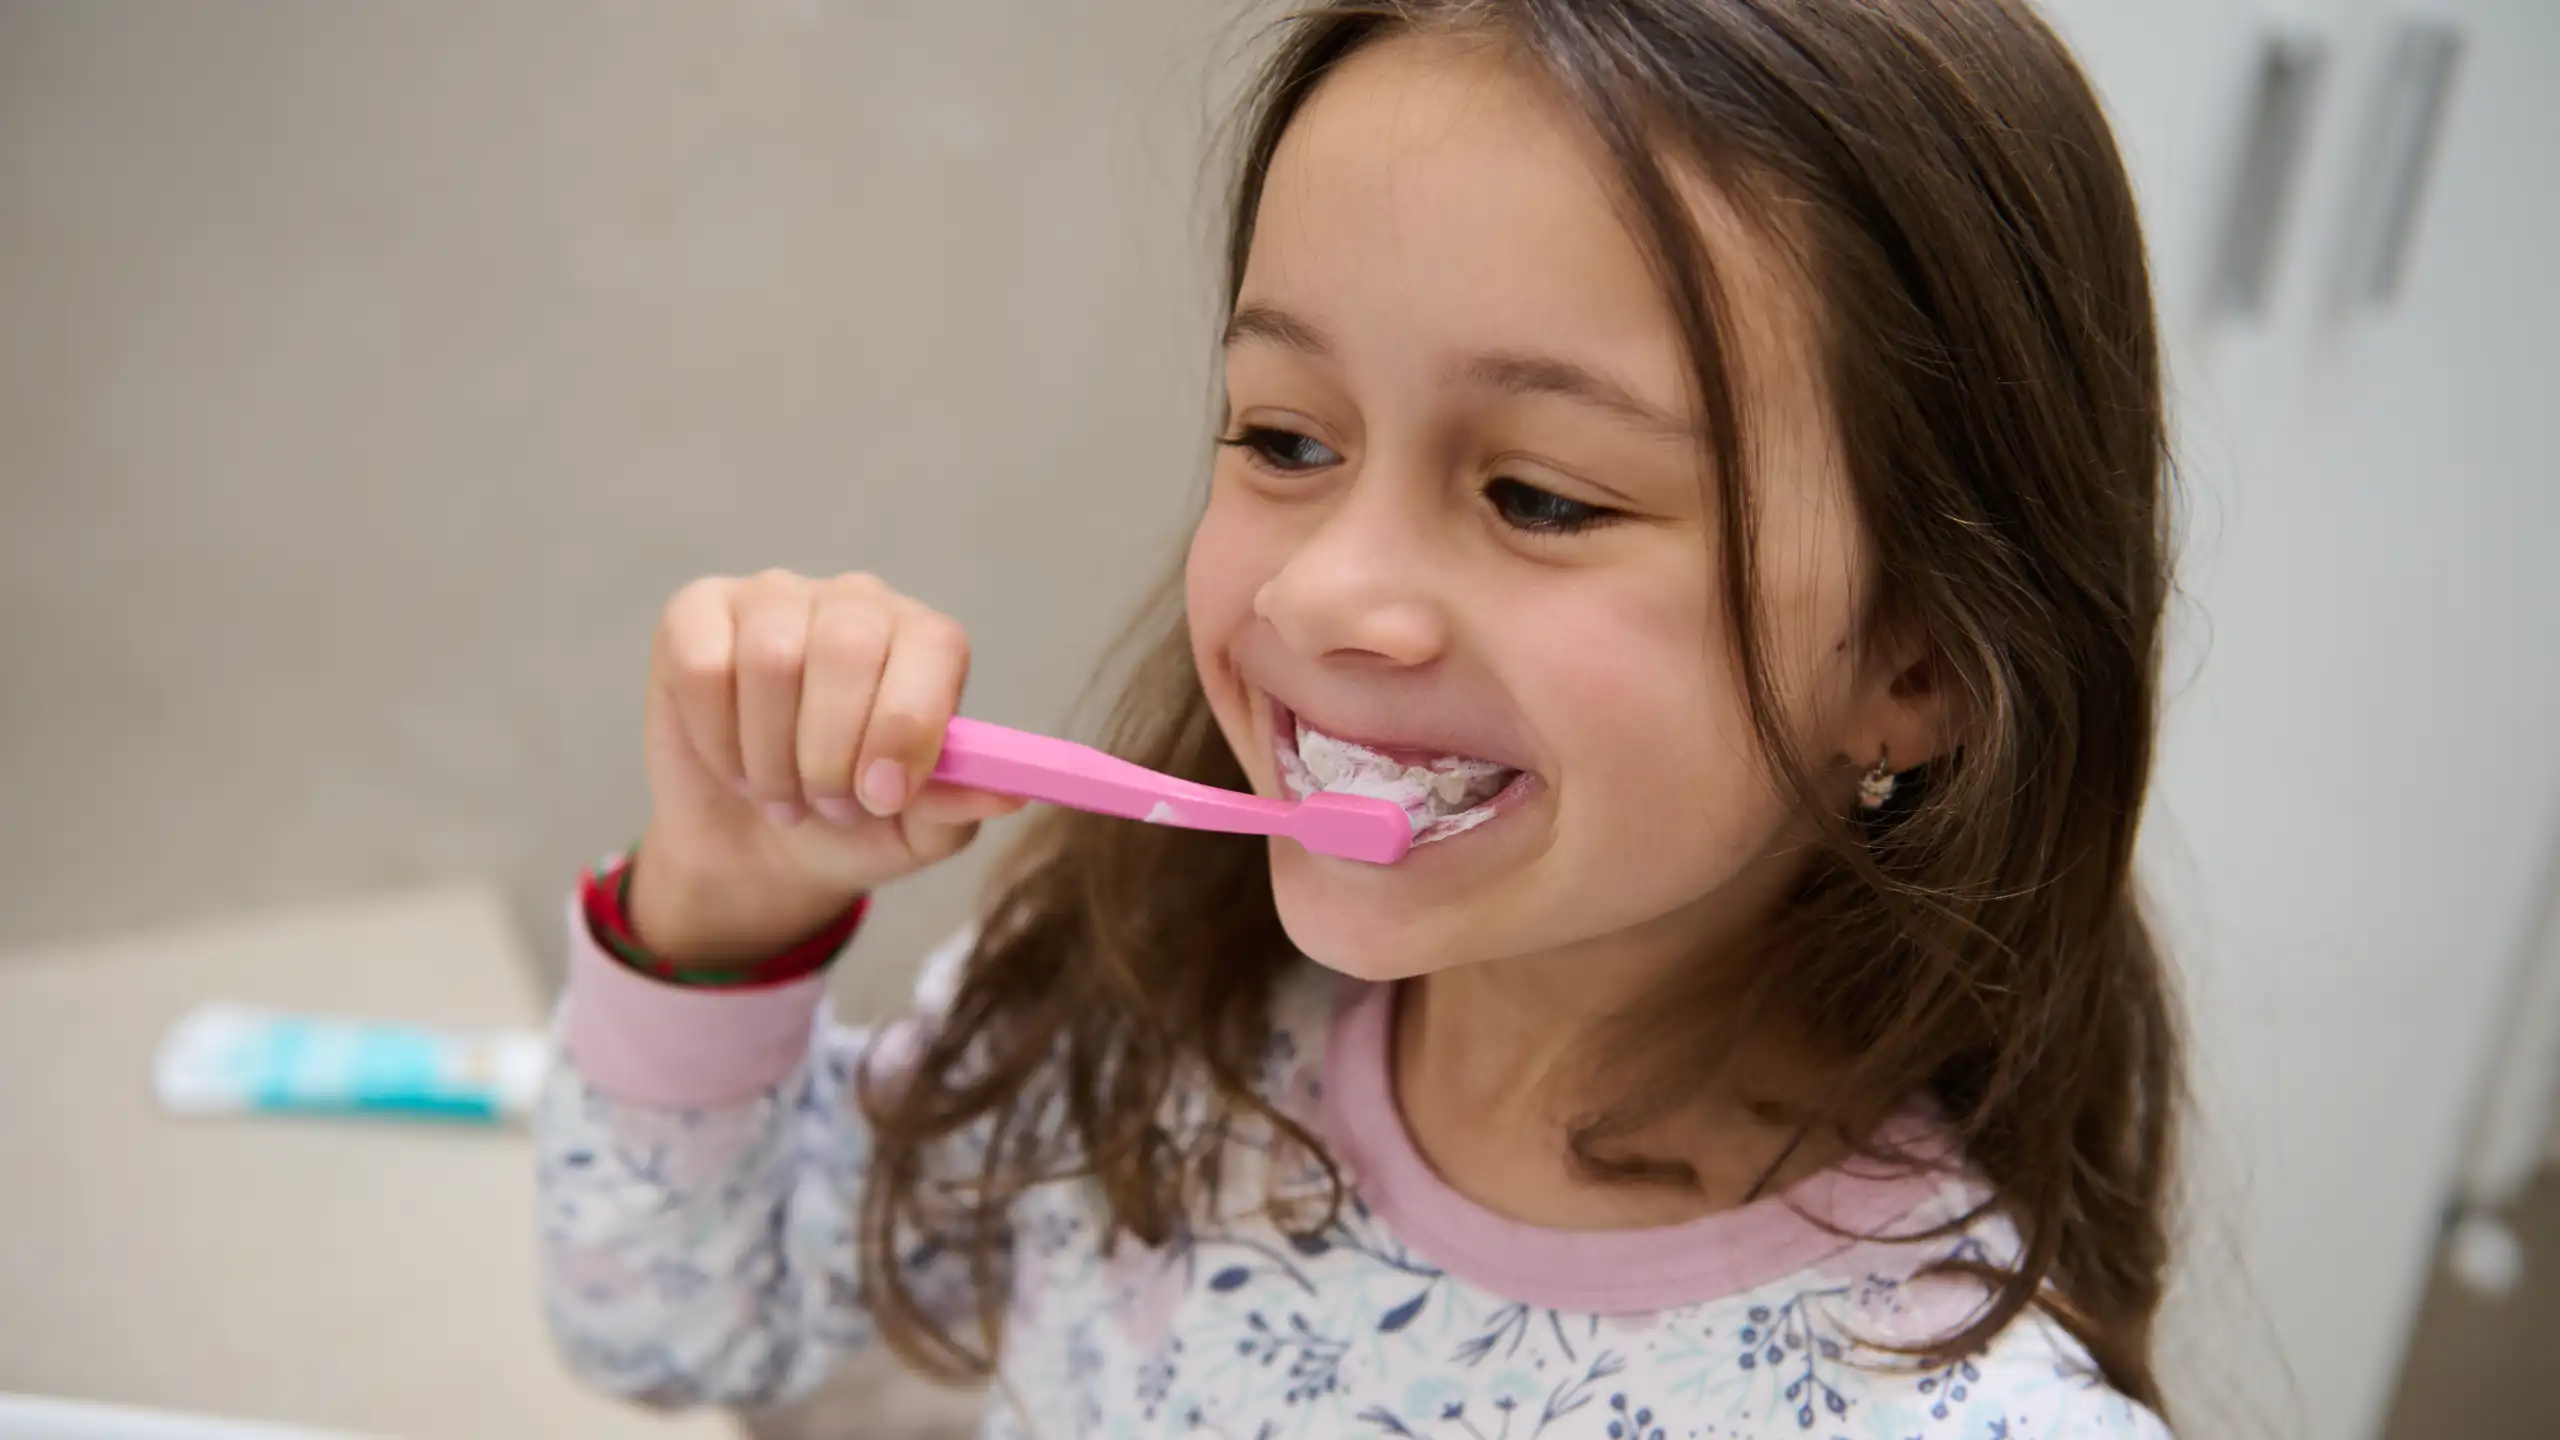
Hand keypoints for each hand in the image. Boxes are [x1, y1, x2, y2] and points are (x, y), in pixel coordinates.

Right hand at [628, 570, 1023, 962]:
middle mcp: (855, 603)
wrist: (756, 848)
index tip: (882, 797)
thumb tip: (1010, 794)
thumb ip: (957, 806)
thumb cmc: (850, 825)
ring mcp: (774, 598)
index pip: (931, 646)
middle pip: (848, 646)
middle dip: (831, 752)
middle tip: (828, 805)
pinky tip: (734, 763)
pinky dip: (718, 739)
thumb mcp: (914, 833)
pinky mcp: (697, 613)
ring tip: (783, 793)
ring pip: (772, 659)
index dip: (905, 724)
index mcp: (924, 643)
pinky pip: (704, 666)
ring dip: (773, 757)